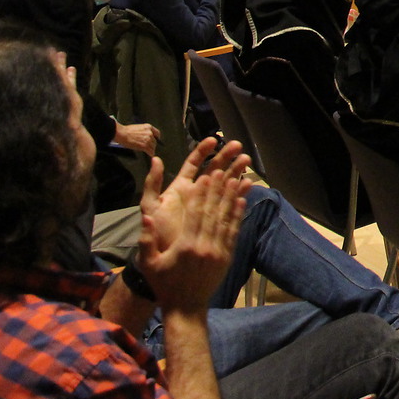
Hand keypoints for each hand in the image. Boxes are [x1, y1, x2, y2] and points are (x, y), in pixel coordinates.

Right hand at [114, 122, 162, 154]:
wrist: (122, 133)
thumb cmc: (126, 131)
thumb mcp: (138, 127)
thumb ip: (144, 132)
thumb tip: (145, 137)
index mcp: (148, 127)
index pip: (157, 133)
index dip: (156, 138)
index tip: (156, 140)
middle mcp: (150, 133)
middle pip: (155, 141)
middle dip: (152, 144)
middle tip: (150, 147)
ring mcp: (148, 140)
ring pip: (153, 147)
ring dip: (151, 149)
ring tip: (149, 151)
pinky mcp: (145, 146)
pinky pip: (150, 151)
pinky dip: (150, 153)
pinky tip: (149, 154)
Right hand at [136, 138, 250, 312]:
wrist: (186, 307)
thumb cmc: (164, 285)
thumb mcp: (149, 264)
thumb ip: (146, 240)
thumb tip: (147, 217)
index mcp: (185, 246)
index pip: (195, 214)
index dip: (200, 194)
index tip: (203, 177)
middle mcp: (204, 246)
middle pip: (213, 212)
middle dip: (217, 190)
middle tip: (221, 170)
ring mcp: (218, 252)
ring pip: (226, 219)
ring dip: (230, 197)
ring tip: (235, 178)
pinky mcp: (227, 257)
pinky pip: (234, 232)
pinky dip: (237, 215)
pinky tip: (240, 201)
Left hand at [139, 138, 249, 256]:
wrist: (167, 259)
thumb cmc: (157, 233)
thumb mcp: (150, 206)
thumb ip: (152, 184)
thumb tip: (156, 159)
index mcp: (181, 187)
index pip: (194, 163)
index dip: (204, 150)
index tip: (214, 139)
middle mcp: (197, 192)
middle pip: (213, 168)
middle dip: (226, 156)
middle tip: (239, 147)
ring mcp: (209, 204)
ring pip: (224, 182)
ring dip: (235, 170)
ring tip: (246, 161)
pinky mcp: (218, 216)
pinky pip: (231, 201)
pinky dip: (239, 192)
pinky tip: (248, 184)